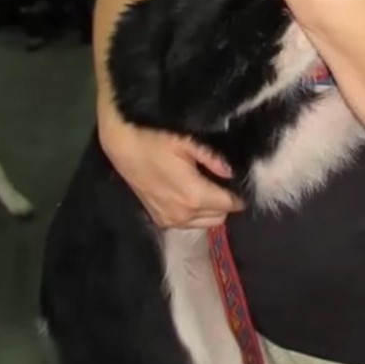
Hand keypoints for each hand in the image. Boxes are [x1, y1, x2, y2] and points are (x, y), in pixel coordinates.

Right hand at [98, 105, 242, 227]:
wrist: (123, 146)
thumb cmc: (156, 139)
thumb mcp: (188, 142)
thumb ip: (214, 159)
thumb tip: (233, 172)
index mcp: (194, 196)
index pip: (231, 205)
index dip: (240, 194)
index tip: (242, 181)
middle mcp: (183, 215)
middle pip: (220, 217)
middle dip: (226, 202)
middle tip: (223, 182)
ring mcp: (169, 220)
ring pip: (204, 223)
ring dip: (211, 209)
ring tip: (208, 186)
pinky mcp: (159, 220)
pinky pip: (188, 224)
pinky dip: (195, 214)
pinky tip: (191, 193)